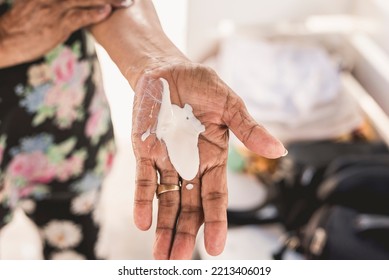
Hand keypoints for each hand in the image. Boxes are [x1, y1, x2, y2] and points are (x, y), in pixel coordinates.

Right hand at [0, 0, 128, 66]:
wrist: (6, 38)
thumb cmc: (27, 23)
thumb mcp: (43, 6)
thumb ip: (65, 4)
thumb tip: (84, 6)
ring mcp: (55, 7)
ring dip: (108, 0)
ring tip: (127, 1)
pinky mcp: (57, 25)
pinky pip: (78, 16)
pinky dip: (93, 13)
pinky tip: (107, 12)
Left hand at [131, 61, 285, 258]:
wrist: (167, 71)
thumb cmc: (202, 86)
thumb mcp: (229, 105)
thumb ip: (248, 129)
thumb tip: (279, 150)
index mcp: (214, 158)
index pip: (216, 196)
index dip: (216, 221)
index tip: (215, 248)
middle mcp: (190, 166)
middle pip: (189, 207)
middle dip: (184, 233)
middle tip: (177, 261)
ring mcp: (166, 161)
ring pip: (165, 201)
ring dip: (163, 227)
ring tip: (160, 255)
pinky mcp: (144, 152)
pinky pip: (143, 181)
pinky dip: (143, 200)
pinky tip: (142, 222)